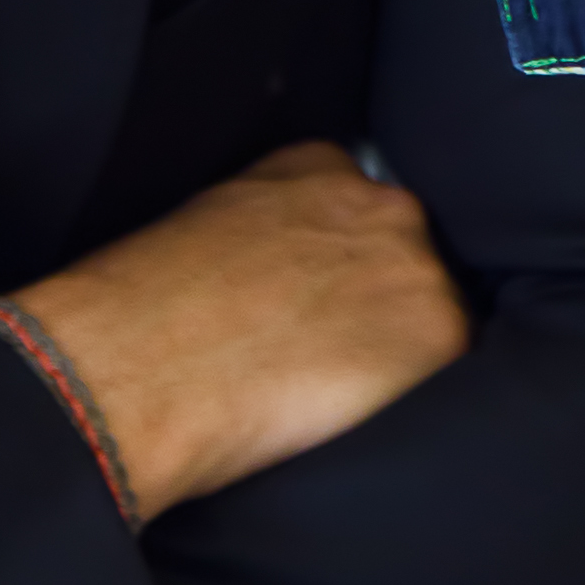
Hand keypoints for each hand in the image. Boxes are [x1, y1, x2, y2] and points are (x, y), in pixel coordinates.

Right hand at [8, 142, 469, 523]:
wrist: (134, 368)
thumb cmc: (140, 311)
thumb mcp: (206, 229)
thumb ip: (270, 236)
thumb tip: (284, 281)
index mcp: (316, 167)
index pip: (362, 214)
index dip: (346, 272)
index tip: (322, 309)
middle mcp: (378, 201)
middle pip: (407, 262)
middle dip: (379, 309)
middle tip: (327, 360)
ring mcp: (414, 262)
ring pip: (432, 316)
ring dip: (399, 356)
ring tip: (333, 398)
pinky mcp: (436, 331)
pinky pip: (450, 371)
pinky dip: (414, 398)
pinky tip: (356, 417)